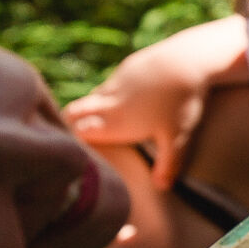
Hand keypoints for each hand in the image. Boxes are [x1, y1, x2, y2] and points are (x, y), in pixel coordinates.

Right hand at [63, 16, 248, 190]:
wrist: (186, 59)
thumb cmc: (180, 102)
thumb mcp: (178, 138)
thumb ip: (168, 164)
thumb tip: (161, 188)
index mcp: (117, 121)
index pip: (80, 132)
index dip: (70, 141)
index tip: (64, 152)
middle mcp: (110, 102)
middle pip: (75, 112)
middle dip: (67, 123)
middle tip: (62, 137)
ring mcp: (116, 83)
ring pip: (90, 98)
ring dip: (86, 110)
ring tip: (84, 123)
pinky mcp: (125, 69)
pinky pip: (107, 86)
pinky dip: (103, 97)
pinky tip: (112, 103)